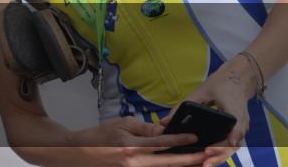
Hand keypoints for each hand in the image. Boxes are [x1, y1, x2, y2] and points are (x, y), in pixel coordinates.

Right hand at [72, 117, 216, 166]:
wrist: (80, 152)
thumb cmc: (101, 135)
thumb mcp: (122, 124)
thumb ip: (145, 129)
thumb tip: (165, 131)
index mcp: (132, 147)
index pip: (162, 143)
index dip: (180, 140)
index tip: (196, 138)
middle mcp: (135, 163)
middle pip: (168, 163)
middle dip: (190, 160)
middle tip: (207, 155)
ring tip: (199, 163)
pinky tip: (179, 165)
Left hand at [161, 57, 255, 162]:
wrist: (239, 77)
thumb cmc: (220, 83)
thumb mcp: (201, 91)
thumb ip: (183, 106)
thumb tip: (164, 122)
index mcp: (234, 112)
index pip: (232, 134)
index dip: (221, 145)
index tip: (207, 151)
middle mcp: (242, 123)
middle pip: (233, 145)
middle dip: (219, 156)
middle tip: (204, 164)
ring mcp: (242, 127)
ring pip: (233, 147)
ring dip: (221, 156)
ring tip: (205, 164)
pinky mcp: (238, 129)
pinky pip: (232, 143)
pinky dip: (222, 151)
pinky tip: (209, 157)